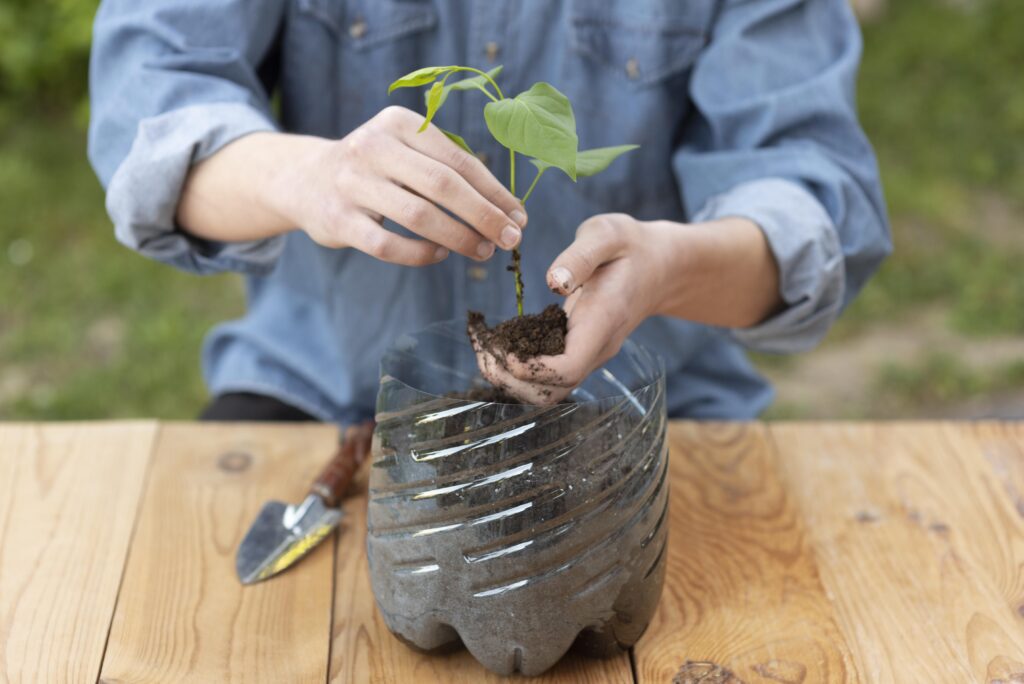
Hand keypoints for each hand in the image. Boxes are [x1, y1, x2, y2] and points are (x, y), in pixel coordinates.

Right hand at [178, 106, 526, 265]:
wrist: (304, 179)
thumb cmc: (377, 170)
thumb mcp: (407, 151)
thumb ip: (449, 170)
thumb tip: (507, 211)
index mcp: (399, 124)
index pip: (459, 160)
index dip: (495, 192)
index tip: (519, 218)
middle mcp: (373, 146)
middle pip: (443, 186)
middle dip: (484, 216)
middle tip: (509, 240)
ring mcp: (352, 183)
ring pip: (419, 216)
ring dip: (459, 238)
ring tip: (481, 251)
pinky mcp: (337, 219)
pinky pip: (389, 245)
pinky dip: (421, 253)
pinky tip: (441, 253)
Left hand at [475, 213, 665, 403]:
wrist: (658, 267)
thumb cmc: (629, 246)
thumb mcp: (607, 235)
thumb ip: (580, 256)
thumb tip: (553, 282)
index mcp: (603, 321)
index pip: (568, 368)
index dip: (532, 368)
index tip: (504, 347)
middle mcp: (596, 348)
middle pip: (552, 391)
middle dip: (510, 379)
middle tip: (482, 347)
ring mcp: (588, 355)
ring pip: (546, 391)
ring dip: (509, 378)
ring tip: (483, 346)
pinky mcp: (577, 352)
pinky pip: (545, 376)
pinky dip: (517, 369)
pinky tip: (497, 343)